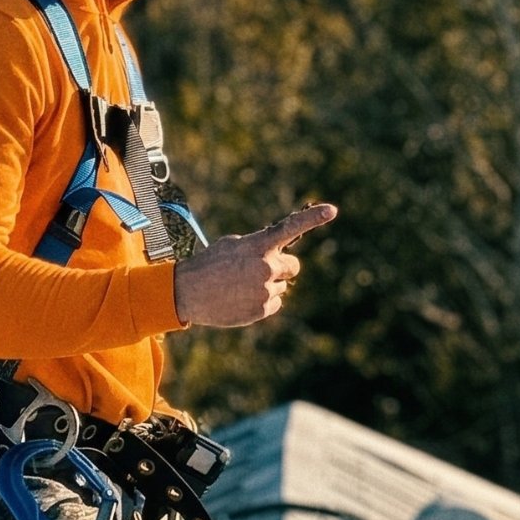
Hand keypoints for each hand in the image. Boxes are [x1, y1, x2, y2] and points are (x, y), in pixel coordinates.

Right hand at [172, 203, 337, 328]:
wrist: (188, 292)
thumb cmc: (209, 265)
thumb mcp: (233, 246)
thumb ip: (259, 247)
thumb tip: (277, 258)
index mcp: (259, 246)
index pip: (290, 228)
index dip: (313, 217)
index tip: (332, 209)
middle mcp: (266, 267)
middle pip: (293, 267)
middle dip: (281, 268)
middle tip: (258, 271)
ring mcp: (266, 290)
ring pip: (280, 287)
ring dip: (266, 286)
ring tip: (239, 287)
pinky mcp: (262, 309)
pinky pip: (274, 304)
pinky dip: (261, 302)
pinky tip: (240, 299)